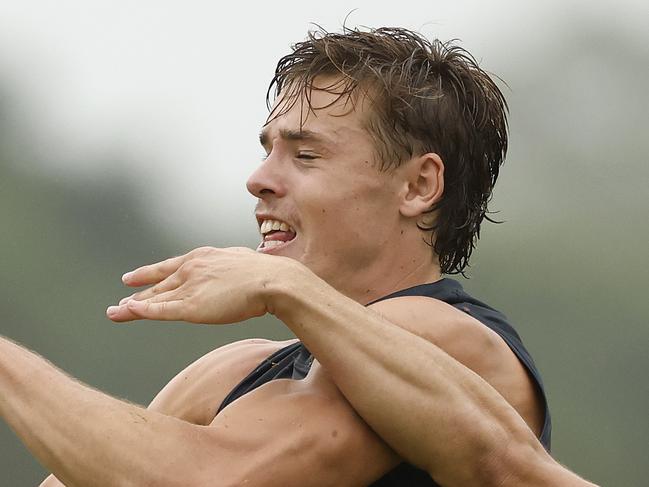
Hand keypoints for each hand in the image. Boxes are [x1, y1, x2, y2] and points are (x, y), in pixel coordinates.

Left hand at [106, 246, 291, 323]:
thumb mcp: (242, 263)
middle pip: (157, 285)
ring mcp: (189, 287)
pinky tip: (127, 312)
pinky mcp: (190, 306)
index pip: (169, 268)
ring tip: (114, 313)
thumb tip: (239, 276)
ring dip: (131, 307)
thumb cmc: (265, 274)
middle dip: (136, 295)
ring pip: (153, 299)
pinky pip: (160, 310)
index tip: (132, 278)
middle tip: (119, 304)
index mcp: (203, 257)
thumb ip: (231, 270)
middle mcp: (190, 269)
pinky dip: (142, 312)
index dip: (148, 274)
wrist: (272, 280)